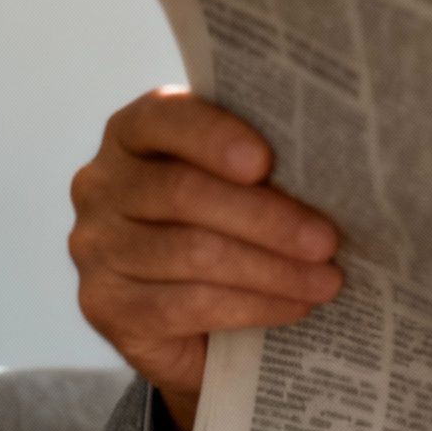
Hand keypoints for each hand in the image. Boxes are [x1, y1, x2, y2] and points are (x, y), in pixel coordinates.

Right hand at [69, 87, 341, 430]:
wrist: (195, 312)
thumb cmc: (233, 221)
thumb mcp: (244, 181)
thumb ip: (265, 162)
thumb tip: (335, 166)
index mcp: (136, 133)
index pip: (162, 118)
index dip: (213, 137)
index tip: (265, 162)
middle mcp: (102, 184)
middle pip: (183, 194)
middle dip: (267, 218)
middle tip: (328, 241)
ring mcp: (95, 248)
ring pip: (191, 253)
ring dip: (271, 269)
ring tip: (328, 280)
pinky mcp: (104, 307)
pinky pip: (184, 305)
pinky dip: (251, 306)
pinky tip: (294, 306)